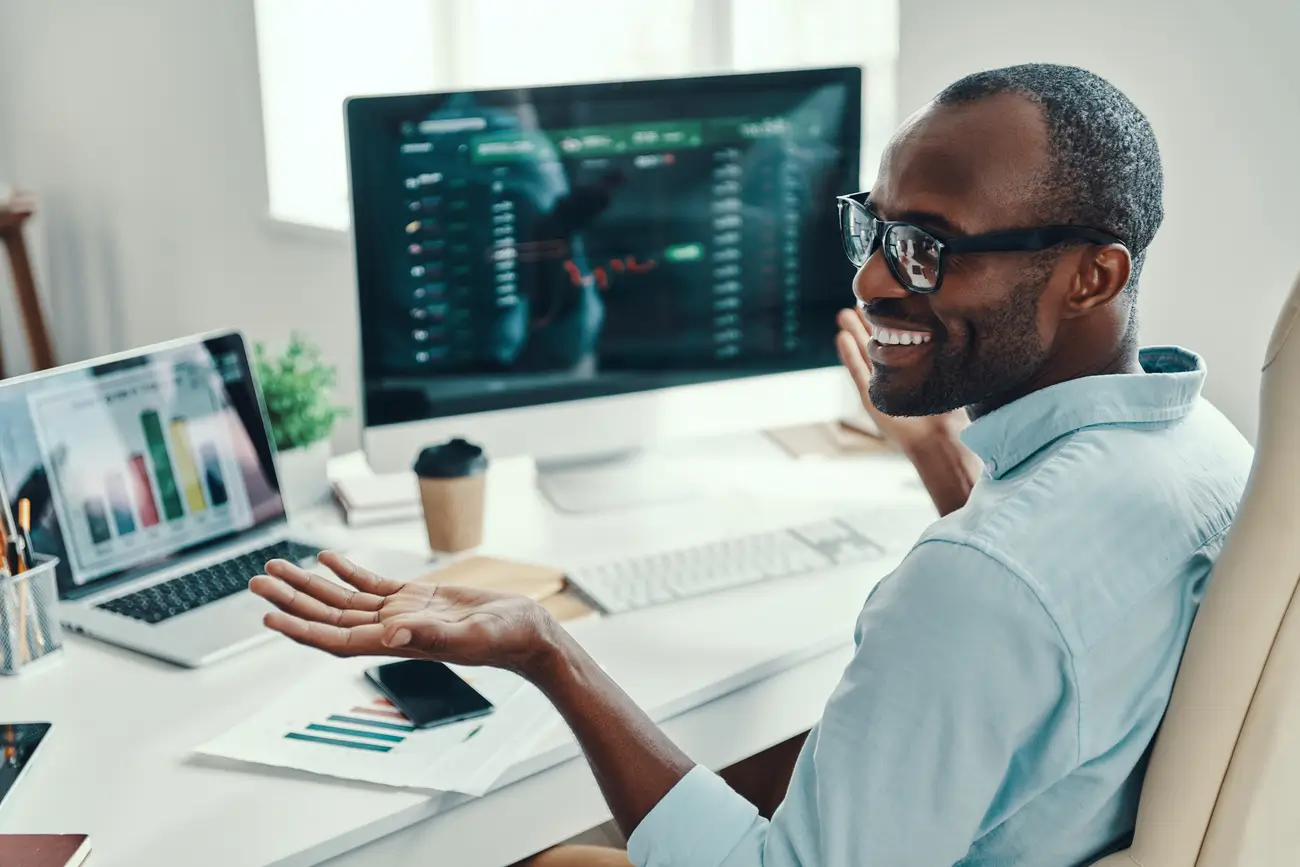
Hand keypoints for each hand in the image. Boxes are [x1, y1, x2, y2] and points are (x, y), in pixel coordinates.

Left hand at [248, 552, 556, 676]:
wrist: (527, 633)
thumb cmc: (504, 640)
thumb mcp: (468, 636)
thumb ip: (428, 636)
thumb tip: (388, 634)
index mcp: (395, 642)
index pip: (334, 638)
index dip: (299, 628)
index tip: (268, 614)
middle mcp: (390, 629)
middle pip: (328, 615)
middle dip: (292, 598)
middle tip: (257, 579)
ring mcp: (402, 614)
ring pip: (344, 599)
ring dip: (310, 584)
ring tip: (278, 566)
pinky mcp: (418, 598)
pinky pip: (373, 584)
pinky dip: (348, 571)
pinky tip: (328, 559)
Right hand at [834, 306, 968, 452]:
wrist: (938, 438)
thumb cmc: (950, 411)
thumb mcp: (949, 375)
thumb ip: (947, 355)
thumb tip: (955, 326)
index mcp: (913, 369)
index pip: (900, 338)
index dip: (892, 320)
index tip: (887, 300)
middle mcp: (895, 375)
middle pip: (877, 342)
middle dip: (868, 321)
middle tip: (858, 301)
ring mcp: (880, 386)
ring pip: (863, 352)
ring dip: (853, 333)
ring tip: (844, 313)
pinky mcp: (870, 397)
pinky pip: (857, 371)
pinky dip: (848, 354)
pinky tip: (841, 337)